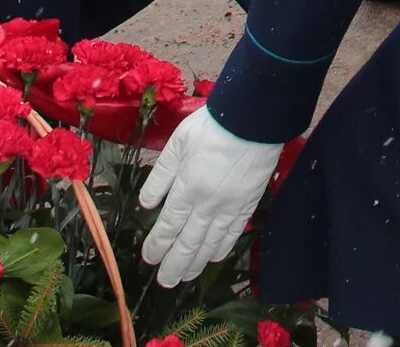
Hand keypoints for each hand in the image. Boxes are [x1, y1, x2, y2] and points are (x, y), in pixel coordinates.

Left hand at [140, 106, 283, 287]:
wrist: (253, 119)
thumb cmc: (211, 126)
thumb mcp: (176, 144)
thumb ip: (160, 176)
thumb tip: (146, 204)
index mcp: (187, 188)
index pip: (168, 226)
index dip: (157, 246)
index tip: (149, 258)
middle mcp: (208, 204)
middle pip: (188, 242)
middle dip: (174, 264)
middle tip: (165, 281)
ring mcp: (230, 207)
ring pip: (210, 243)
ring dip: (196, 263)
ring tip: (184, 277)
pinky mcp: (248, 204)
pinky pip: (233, 233)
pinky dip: (222, 249)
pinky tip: (214, 258)